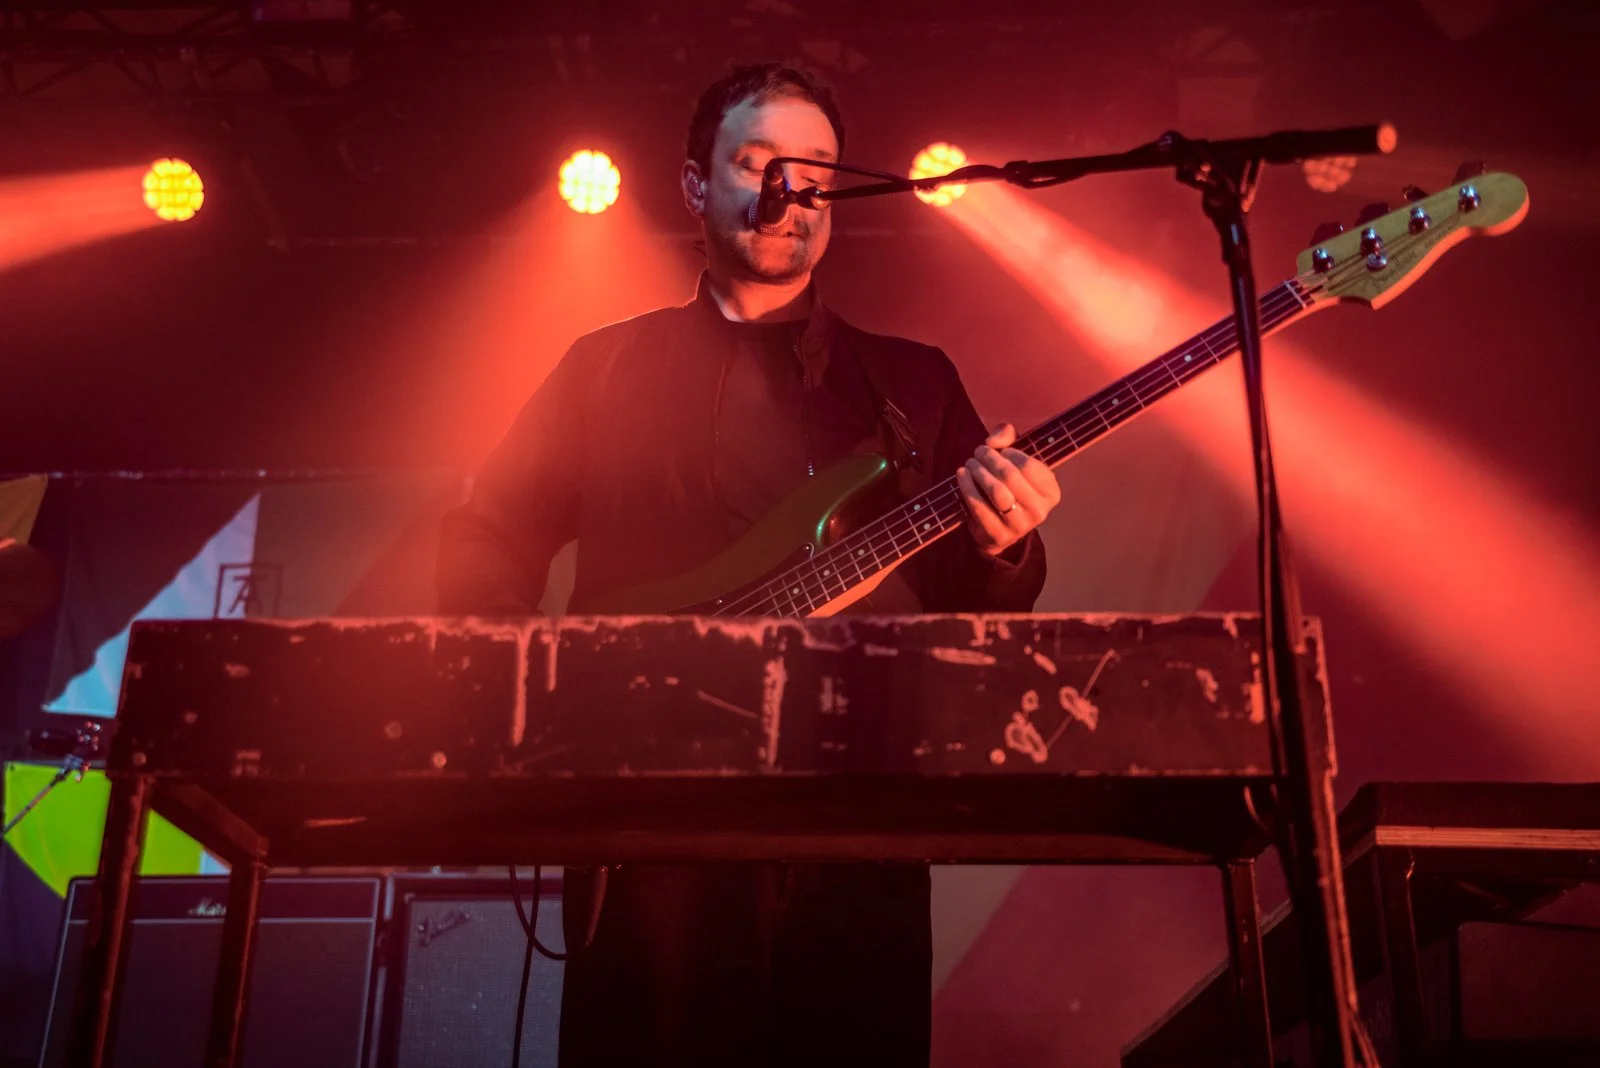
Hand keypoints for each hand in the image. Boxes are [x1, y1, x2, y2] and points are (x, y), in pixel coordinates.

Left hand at [956, 422, 1060, 556]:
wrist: (999, 531)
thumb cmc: (1010, 488)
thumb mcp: (1016, 461)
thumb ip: (1009, 439)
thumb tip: (992, 441)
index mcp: (1051, 492)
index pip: (1029, 465)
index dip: (1010, 453)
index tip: (1000, 450)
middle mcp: (1040, 511)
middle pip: (1011, 476)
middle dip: (990, 459)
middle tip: (978, 453)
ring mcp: (1019, 526)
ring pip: (996, 491)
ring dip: (978, 472)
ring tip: (969, 464)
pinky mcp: (998, 534)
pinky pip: (979, 507)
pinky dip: (967, 488)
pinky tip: (961, 476)